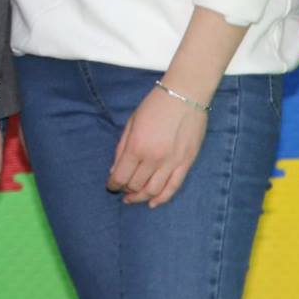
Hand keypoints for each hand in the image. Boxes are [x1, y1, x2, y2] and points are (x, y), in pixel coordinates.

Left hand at [107, 86, 208, 206]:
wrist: (186, 94)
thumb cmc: (155, 105)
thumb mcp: (131, 122)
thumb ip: (122, 147)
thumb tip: (115, 169)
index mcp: (137, 146)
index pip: (121, 176)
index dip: (113, 184)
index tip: (111, 185)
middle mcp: (154, 158)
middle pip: (136, 185)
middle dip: (126, 190)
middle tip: (122, 190)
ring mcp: (172, 162)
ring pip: (153, 191)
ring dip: (141, 197)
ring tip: (134, 198)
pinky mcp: (186, 163)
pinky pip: (173, 187)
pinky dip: (162, 198)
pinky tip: (153, 203)